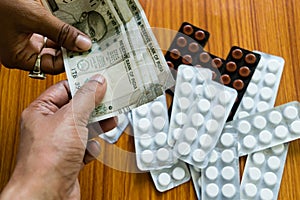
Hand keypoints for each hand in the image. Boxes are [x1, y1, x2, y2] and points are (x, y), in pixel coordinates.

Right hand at [0, 0, 91, 73]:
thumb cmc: (0, 3)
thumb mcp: (34, 18)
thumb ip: (60, 32)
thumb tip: (82, 44)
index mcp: (17, 57)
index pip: (51, 67)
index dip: (69, 60)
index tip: (84, 53)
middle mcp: (20, 52)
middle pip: (52, 57)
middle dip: (68, 50)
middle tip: (85, 44)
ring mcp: (23, 41)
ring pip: (52, 46)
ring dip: (65, 40)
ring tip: (78, 35)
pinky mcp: (27, 30)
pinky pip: (47, 35)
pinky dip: (58, 31)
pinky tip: (67, 27)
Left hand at [0, 74, 113, 199]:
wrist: (47, 195)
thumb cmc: (47, 160)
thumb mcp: (71, 118)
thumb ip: (86, 97)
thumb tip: (97, 82)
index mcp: (41, 112)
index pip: (64, 89)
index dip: (83, 83)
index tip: (101, 79)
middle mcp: (49, 127)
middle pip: (78, 108)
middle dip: (95, 106)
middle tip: (111, 99)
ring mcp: (60, 143)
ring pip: (84, 127)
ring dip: (97, 126)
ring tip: (109, 121)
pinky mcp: (70, 158)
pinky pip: (86, 146)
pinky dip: (91, 147)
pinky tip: (89, 150)